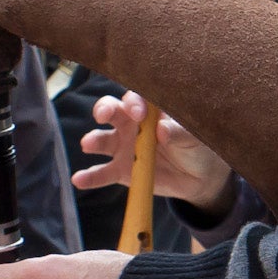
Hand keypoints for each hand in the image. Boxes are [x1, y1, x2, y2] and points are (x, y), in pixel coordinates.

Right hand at [73, 91, 235, 218]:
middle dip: (105, 109)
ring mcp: (123, 147)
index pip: (137, 99)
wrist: (198, 177)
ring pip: (102, 139)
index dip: (134, 103)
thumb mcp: (194, 138)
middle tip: (103, 115)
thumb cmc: (197, 147)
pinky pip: (101, 173)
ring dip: (93, 140)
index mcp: (151, 110)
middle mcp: (131, 124)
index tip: (139, 113)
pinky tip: (79, 179)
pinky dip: (89, 176)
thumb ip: (179, 132)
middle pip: (112, 110)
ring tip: (88, 144)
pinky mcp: (120, 171)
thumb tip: (162, 130)